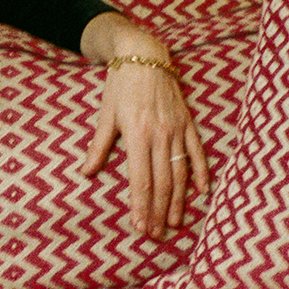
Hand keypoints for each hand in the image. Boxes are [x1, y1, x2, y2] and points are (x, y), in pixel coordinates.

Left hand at [76, 15, 209, 239]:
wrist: (144, 54)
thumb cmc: (120, 85)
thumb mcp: (105, 115)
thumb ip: (98, 146)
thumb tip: (86, 173)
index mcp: (137, 135)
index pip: (140, 179)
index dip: (141, 205)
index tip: (140, 227)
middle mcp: (160, 134)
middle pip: (162, 182)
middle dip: (158, 211)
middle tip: (155, 234)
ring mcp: (177, 129)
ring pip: (181, 171)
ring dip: (178, 200)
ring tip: (175, 222)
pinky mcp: (188, 122)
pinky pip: (198, 151)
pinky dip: (202, 172)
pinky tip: (202, 192)